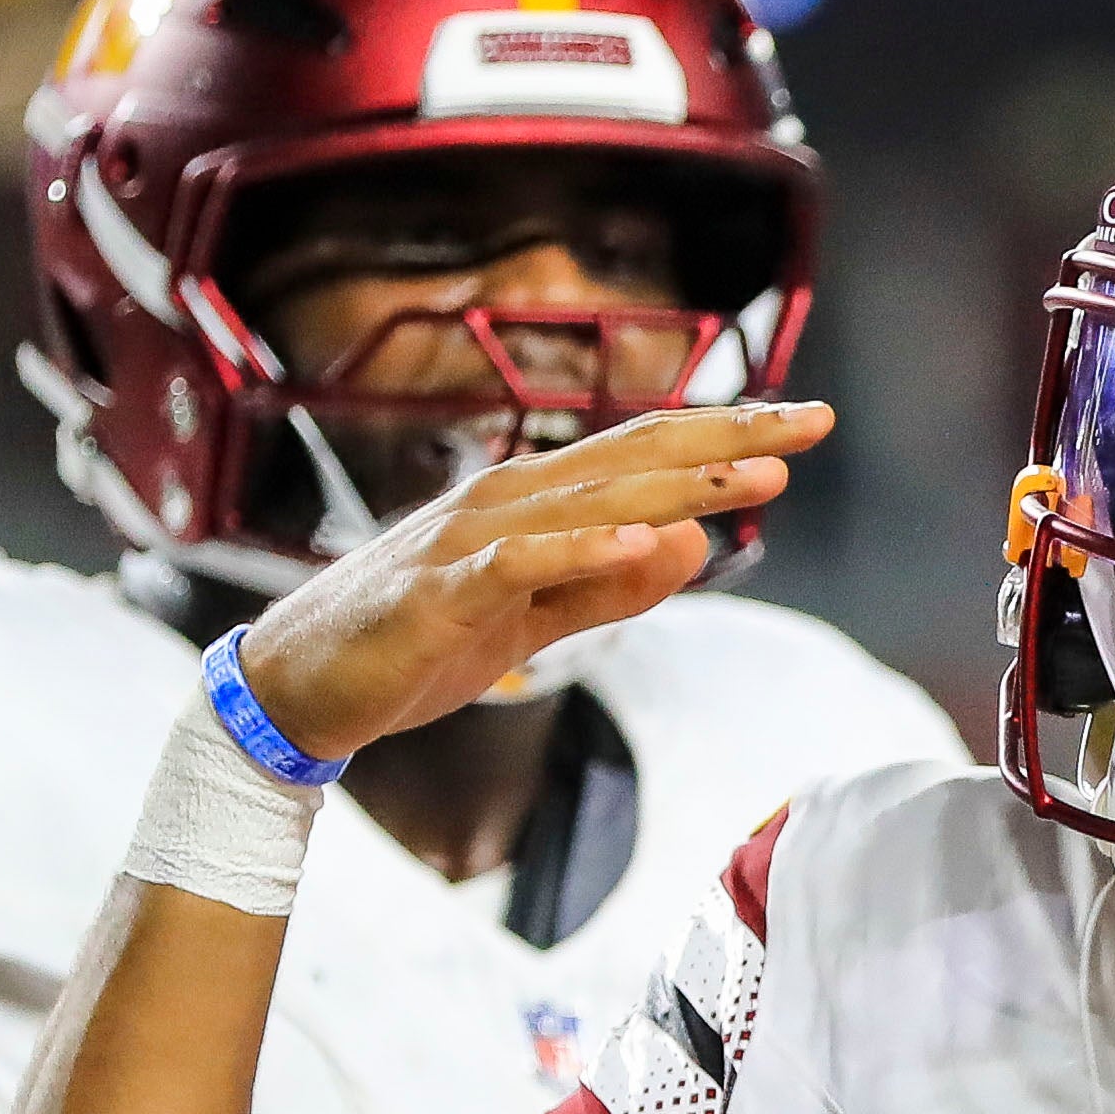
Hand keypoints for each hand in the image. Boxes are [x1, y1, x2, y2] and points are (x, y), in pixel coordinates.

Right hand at [239, 401, 833, 759]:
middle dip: (726, 437)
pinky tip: (643, 540)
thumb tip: (691, 546)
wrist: (303, 690)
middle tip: (811, 423)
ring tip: (756, 473)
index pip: (646, 456)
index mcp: (534, 503)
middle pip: (633, 457)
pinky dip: (582, 550)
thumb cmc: (417, 645)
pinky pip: (521, 564)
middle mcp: (507, 500)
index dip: (726, 436)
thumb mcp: (535, 620)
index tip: (805, 428)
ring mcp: (471, 539)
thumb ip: (610, 587)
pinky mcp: (442, 590)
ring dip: (677, 484)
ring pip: (591, 500)